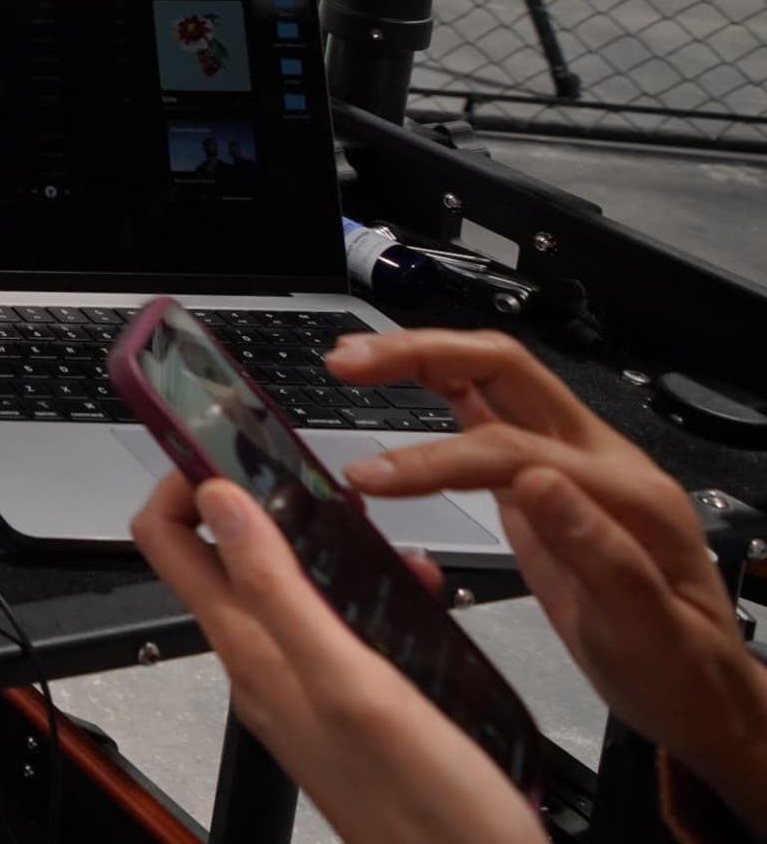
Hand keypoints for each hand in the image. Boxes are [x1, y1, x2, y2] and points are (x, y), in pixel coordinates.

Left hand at [131, 471, 543, 843]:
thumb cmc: (430, 811)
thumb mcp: (351, 682)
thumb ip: (279, 591)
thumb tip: (218, 502)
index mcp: (253, 655)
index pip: (169, 543)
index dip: (185, 482)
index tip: (225, 444)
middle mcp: (264, 670)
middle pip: (221, 558)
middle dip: (253, 500)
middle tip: (303, 471)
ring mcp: (301, 690)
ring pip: (283, 588)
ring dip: (314, 543)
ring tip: (363, 523)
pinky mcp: (346, 709)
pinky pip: (331, 628)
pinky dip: (359, 591)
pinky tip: (410, 591)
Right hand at [334, 330, 766, 823]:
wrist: (703, 698)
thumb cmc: (681, 675)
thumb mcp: (650, 635)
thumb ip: (602, 555)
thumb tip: (536, 483)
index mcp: (628, 494)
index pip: (513, 447)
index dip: (435, 457)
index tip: (371, 479)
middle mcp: (600, 464)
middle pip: (508, 370)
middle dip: (423, 354)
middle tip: (348, 364)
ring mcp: (572, 468)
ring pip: (496, 381)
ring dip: (424, 360)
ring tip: (354, 363)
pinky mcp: (547, 487)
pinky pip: (493, 419)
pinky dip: (441, 393)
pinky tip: (403, 386)